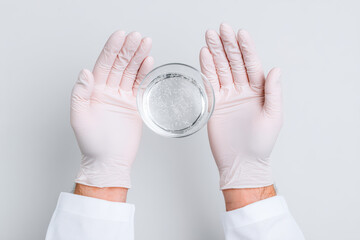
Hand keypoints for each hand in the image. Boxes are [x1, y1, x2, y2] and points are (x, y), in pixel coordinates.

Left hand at [71, 30, 153, 188]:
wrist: (109, 161)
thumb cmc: (92, 143)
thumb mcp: (79, 117)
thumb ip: (80, 94)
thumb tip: (85, 72)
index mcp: (94, 91)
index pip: (104, 64)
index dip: (112, 49)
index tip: (120, 36)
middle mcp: (108, 91)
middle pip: (120, 65)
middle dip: (128, 50)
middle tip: (137, 37)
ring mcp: (122, 97)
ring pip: (131, 72)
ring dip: (138, 57)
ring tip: (146, 43)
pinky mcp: (134, 105)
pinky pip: (139, 85)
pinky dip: (144, 73)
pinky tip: (148, 62)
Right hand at [200, 24, 281, 189]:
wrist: (242, 163)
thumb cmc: (260, 144)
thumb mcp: (273, 116)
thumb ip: (273, 92)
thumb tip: (275, 69)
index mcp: (259, 91)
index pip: (251, 64)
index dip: (246, 48)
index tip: (240, 33)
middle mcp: (242, 90)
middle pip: (234, 62)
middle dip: (227, 45)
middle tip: (220, 29)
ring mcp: (227, 96)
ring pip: (220, 69)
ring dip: (215, 52)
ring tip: (209, 36)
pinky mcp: (214, 104)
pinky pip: (210, 83)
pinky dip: (206, 69)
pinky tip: (204, 55)